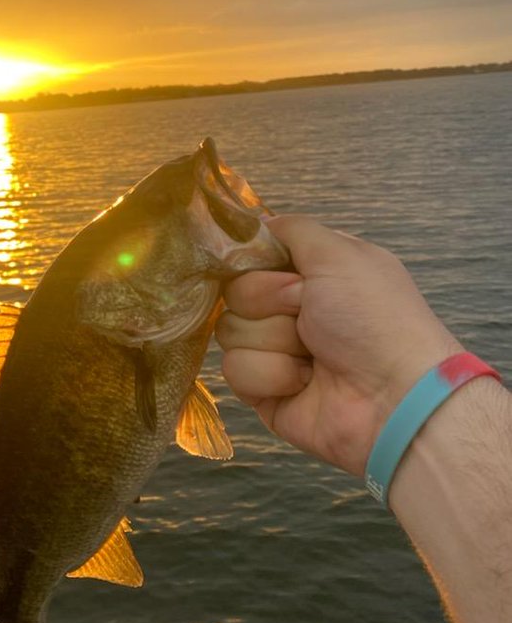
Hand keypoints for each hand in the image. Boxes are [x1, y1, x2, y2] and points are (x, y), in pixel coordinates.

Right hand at [215, 214, 462, 475]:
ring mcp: (275, 350)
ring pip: (230, 330)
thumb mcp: (340, 253)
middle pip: (235, 291)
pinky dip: (271, 375)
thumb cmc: (373, 318)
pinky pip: (235, 370)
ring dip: (274, 340)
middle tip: (308, 314)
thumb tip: (256, 224)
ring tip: (312, 356)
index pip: (253, 255)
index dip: (258, 260)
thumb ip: (292, 229)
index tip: (279, 268)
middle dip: (270, 301)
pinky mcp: (263, 390)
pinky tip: (303, 383)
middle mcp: (291, 308)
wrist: (392, 398)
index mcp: (311, 273)